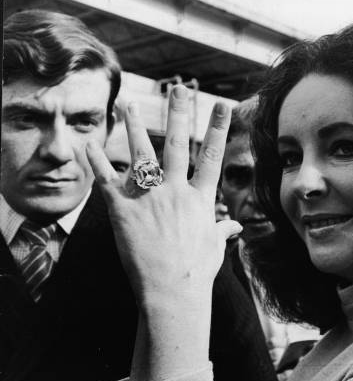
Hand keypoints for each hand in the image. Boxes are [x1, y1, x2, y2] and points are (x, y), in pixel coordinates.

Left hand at [86, 85, 241, 312]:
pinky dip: (97, 160)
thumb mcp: (214, 247)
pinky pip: (107, 179)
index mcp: (200, 199)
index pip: (213, 156)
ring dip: (133, 126)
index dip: (219, 128)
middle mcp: (175, 191)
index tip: (224, 104)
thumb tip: (235, 227)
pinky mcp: (121, 209)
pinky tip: (89, 142)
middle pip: (176, 144)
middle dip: (179, 113)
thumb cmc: (197, 272)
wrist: (171, 292)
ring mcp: (148, 198)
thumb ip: (221, 229)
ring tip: (127, 103)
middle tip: (179, 88)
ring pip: (140, 153)